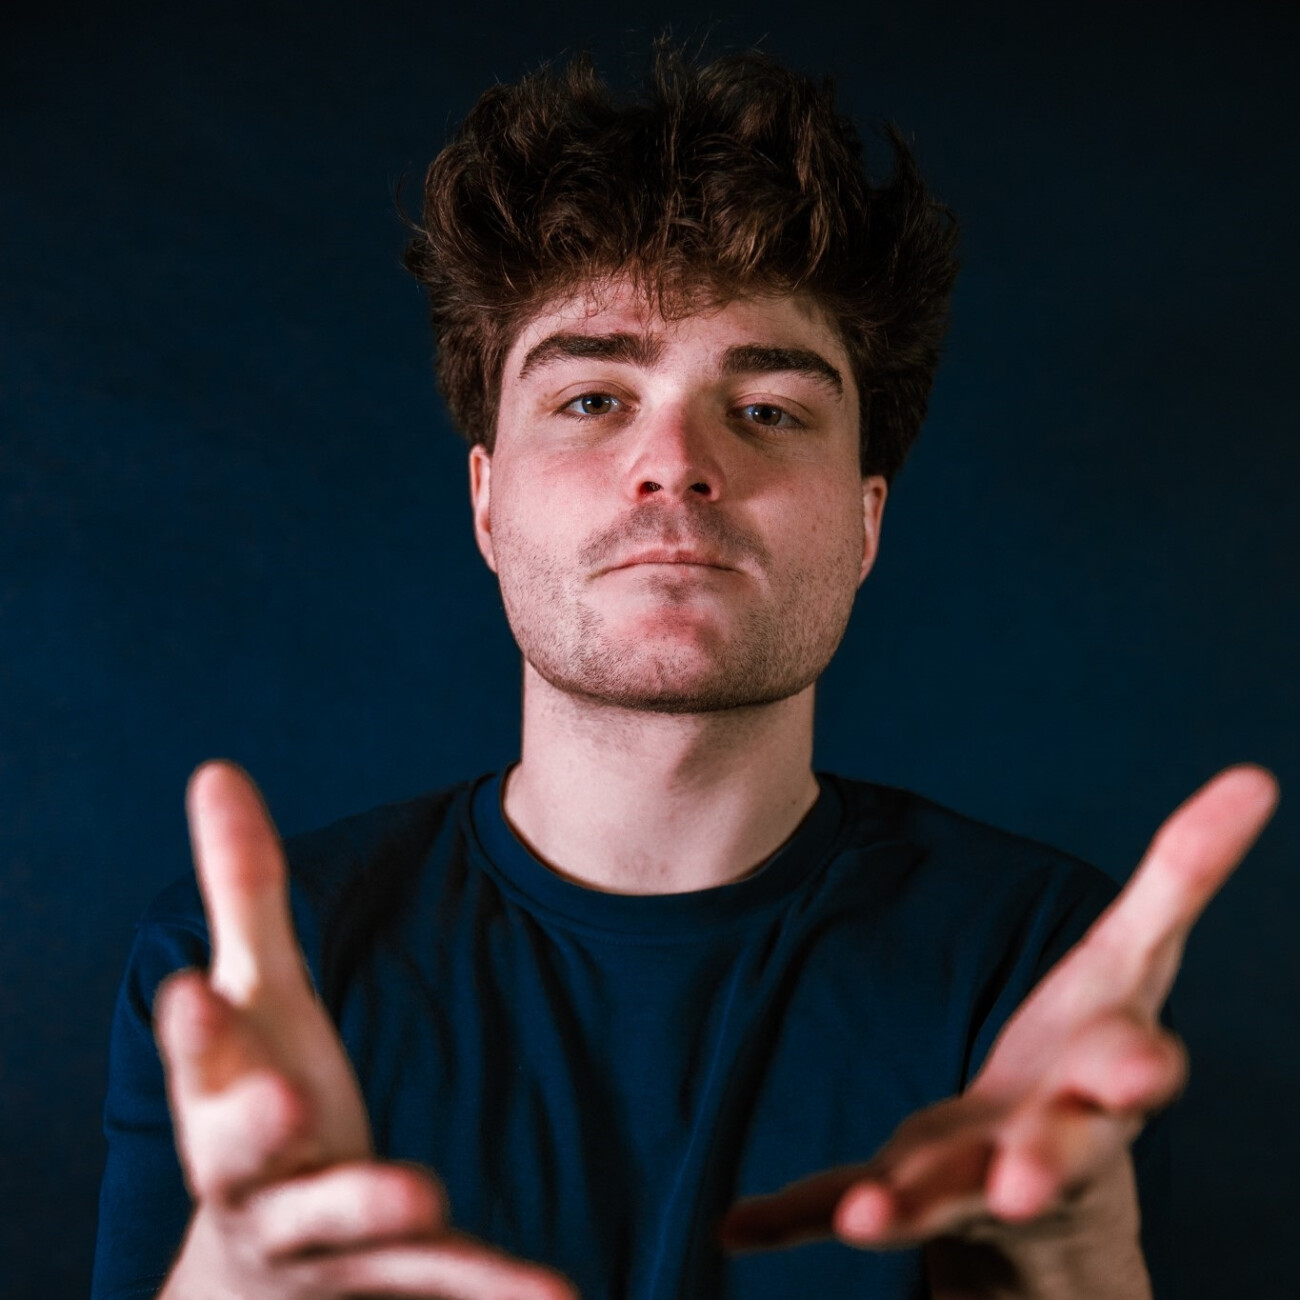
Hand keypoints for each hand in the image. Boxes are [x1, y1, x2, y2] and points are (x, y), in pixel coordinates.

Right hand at [154, 761, 578, 1299]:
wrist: (263, 1263)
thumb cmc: (262, 1096)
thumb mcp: (257, 997)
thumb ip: (245, 891)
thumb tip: (217, 768)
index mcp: (223, 1089)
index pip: (201, 1055)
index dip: (196, 1029)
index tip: (195, 988)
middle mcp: (257, 1168)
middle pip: (243, 1150)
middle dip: (252, 1126)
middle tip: (278, 1100)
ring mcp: (323, 1231)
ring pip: (338, 1225)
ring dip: (373, 1209)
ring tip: (423, 1196)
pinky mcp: (394, 1272)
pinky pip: (445, 1284)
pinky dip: (498, 1291)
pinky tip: (562, 1298)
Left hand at [717, 766, 1277, 1284]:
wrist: (1048, 1170)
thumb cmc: (1093, 1049)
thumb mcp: (1134, 959)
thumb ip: (1184, 873)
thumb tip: (1258, 775)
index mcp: (1101, 1078)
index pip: (1130, 1071)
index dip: (1136, 1070)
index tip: (1144, 1071)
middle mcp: (1043, 1141)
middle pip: (1050, 1156)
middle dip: (1040, 1165)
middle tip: (1022, 1180)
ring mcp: (966, 1178)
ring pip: (941, 1197)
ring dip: (905, 1204)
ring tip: (865, 1215)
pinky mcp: (899, 1193)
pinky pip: (841, 1205)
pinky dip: (791, 1219)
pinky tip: (737, 1225)